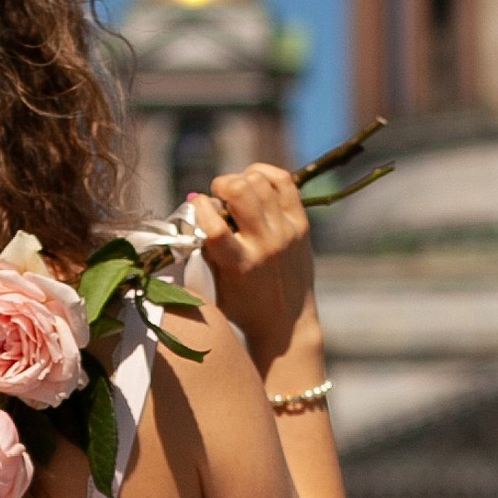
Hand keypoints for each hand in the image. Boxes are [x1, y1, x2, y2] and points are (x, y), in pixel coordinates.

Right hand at [188, 162, 319, 381]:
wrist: (286, 323)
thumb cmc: (242, 306)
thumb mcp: (216, 283)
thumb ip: (205, 246)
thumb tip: (197, 201)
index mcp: (239, 265)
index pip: (214, 226)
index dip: (201, 207)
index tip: (197, 205)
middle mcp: (265, 245)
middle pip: (240, 191)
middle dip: (221, 184)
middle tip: (218, 195)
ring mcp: (286, 232)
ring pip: (260, 181)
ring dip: (241, 178)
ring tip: (236, 191)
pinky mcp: (301, 224)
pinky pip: (284, 181)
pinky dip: (265, 173)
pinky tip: (254, 181)